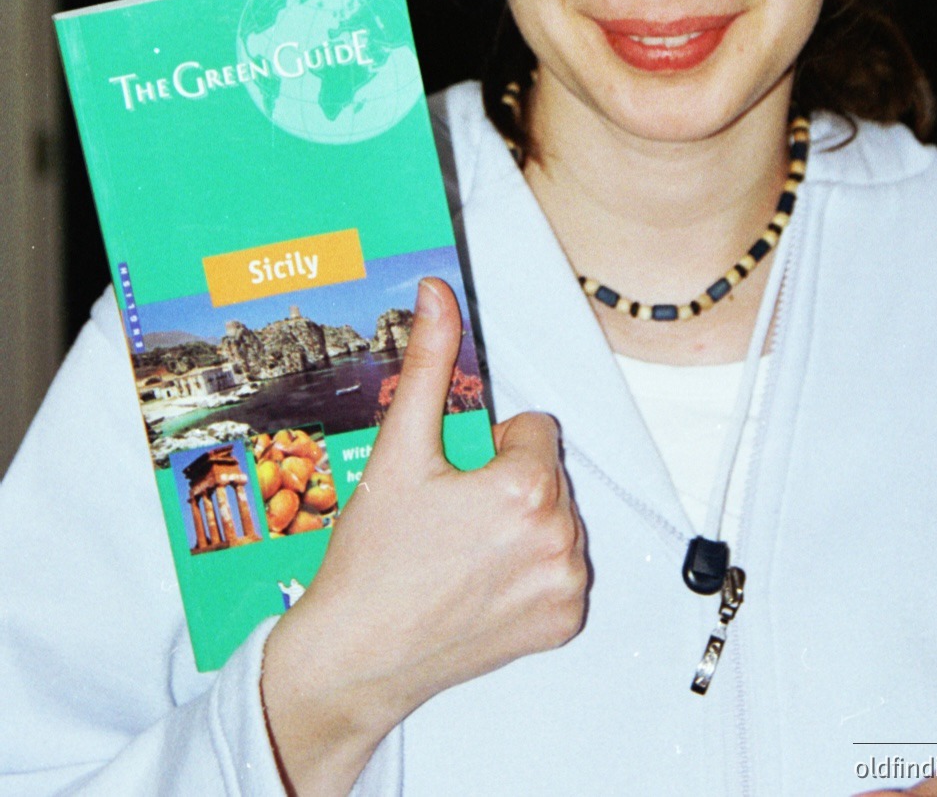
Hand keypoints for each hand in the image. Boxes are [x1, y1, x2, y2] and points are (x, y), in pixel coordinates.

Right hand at [262, 276, 587, 796]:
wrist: (356, 656)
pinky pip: (559, 568)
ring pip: (555, 517)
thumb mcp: (399, 448)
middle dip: (504, 482)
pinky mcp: (564, 622)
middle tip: (447, 516)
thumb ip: (430, 361)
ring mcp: (566, 586)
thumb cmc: (372, 561)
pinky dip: (528, 570)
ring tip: (459, 552)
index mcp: (528, 488)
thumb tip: (438, 295)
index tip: (451, 478)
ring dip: (518, 523)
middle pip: (547, 473)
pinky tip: (478, 583)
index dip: (488, 446)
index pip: (534, 428)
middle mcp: (560, 538)